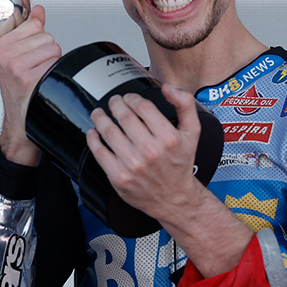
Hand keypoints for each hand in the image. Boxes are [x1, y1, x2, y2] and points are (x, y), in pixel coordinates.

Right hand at [0, 4, 61, 164]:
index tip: (27, 52)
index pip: (33, 23)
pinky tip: (42, 82)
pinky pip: (54, 63)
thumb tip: (38, 10)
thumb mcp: (16, 55)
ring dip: (51, 62)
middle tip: (34, 67)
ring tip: (39, 74)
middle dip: (45, 51)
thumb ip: (28, 29)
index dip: (36, 39)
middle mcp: (4, 55)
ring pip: (53, 48)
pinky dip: (54, 72)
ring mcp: (15, 67)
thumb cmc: (18, 87)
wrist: (20, 118)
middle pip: (46, 36)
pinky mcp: (27, 78)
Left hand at [86, 84, 201, 222]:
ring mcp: (132, 164)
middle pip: (124, 116)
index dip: (132, 98)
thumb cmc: (181, 164)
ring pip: (109, 131)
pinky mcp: (118, 176)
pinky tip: (94, 133)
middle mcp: (150, 151)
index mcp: (168, 138)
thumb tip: (168, 88)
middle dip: (116, 104)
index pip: (142, 106)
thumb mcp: (193, 132)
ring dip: (100, 117)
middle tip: (114, 102)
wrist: (174, 198)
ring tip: (99, 113)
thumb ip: (185, 104)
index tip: (129, 98)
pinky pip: (99, 152)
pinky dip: (93, 139)